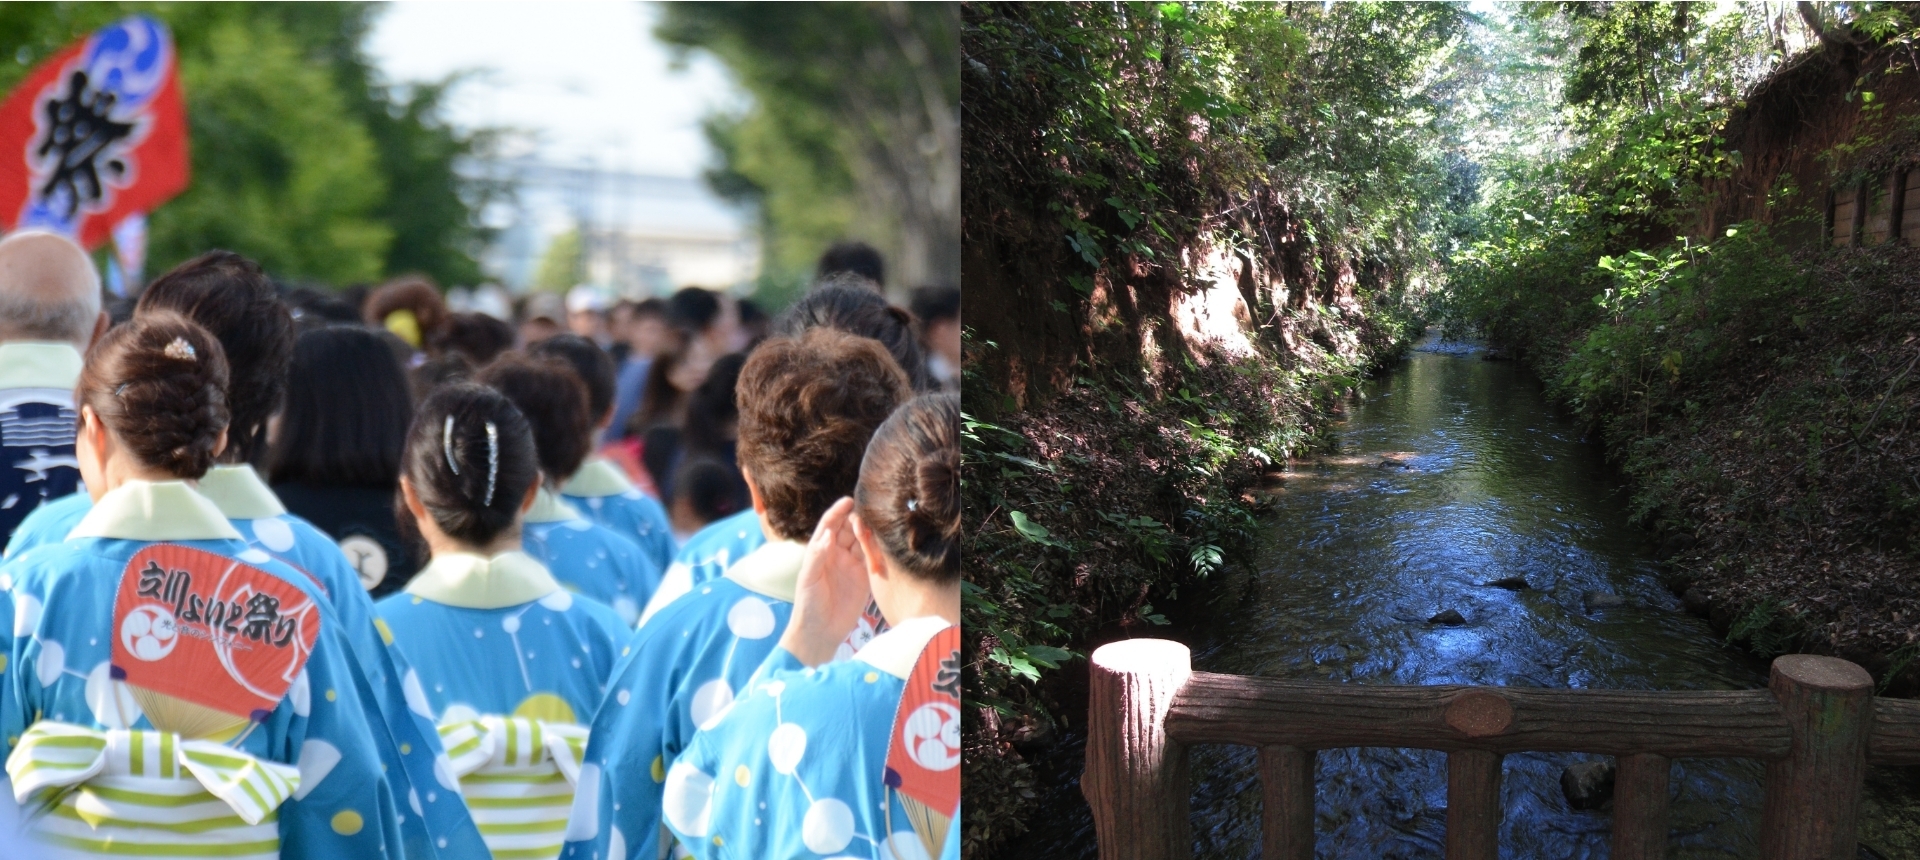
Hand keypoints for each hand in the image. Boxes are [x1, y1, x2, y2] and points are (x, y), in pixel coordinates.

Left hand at [779, 497, 870, 665]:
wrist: (820, 632)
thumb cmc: (808, 605)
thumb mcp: (809, 579)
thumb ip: (818, 556)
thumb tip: (828, 534)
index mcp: (820, 552)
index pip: (829, 526)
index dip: (837, 512)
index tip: (848, 501)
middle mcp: (836, 555)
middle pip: (848, 530)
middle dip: (856, 519)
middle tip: (866, 514)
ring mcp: (851, 565)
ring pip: (861, 542)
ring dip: (868, 532)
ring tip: (876, 525)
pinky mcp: (864, 578)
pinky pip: (872, 558)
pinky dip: (877, 549)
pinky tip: (883, 541)